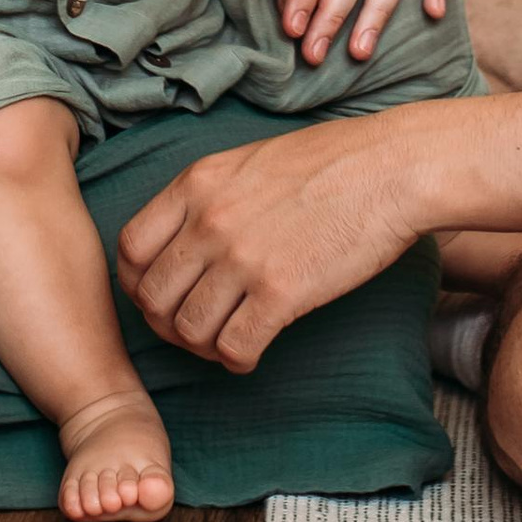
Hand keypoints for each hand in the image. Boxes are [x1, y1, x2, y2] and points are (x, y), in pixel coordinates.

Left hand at [118, 110, 432, 369]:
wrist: (392, 168)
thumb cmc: (332, 161)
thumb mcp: (249, 160)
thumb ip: (210, 196)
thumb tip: (186, 237)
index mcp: (197, 184)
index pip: (130, 249)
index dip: (137, 283)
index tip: (161, 295)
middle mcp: (209, 221)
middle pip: (152, 297)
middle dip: (167, 324)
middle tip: (193, 329)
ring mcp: (242, 258)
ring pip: (188, 330)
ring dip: (202, 348)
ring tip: (225, 343)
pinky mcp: (281, 293)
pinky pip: (234, 348)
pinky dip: (237, 361)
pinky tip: (252, 354)